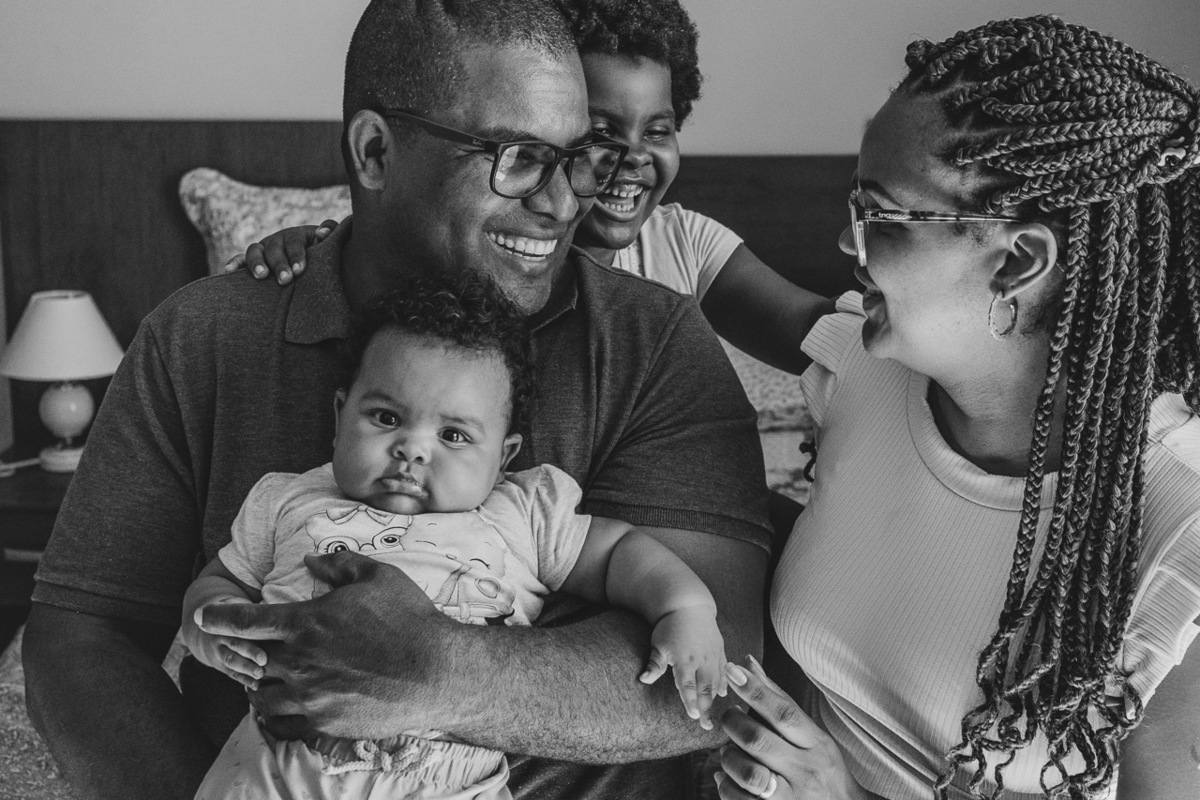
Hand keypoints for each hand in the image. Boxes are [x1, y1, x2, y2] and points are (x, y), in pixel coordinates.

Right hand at [186, 600, 266, 689]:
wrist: (205, 628)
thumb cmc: (238, 613)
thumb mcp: (240, 606)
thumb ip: (257, 610)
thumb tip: (277, 612)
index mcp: (229, 619)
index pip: (239, 626)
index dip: (250, 634)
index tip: (263, 644)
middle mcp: (222, 635)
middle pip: (236, 644)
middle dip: (249, 653)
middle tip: (264, 661)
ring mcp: (219, 651)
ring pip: (231, 661)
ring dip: (246, 669)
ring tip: (260, 675)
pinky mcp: (220, 664)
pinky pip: (231, 672)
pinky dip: (243, 679)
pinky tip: (256, 686)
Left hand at [196, 550, 455, 739]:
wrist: (436, 672)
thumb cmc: (409, 619)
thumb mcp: (378, 576)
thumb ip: (339, 565)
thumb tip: (311, 561)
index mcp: (306, 622)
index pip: (247, 621)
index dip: (221, 617)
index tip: (203, 617)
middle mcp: (298, 662)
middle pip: (252, 662)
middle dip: (250, 657)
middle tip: (258, 654)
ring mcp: (309, 697)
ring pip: (262, 697)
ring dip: (262, 687)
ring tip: (272, 683)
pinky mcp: (323, 723)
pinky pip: (283, 726)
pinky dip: (278, 717)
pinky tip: (287, 710)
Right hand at [222, 219, 337, 283]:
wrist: (313, 257)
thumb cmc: (322, 252)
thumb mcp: (328, 242)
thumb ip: (330, 232)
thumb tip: (322, 234)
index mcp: (296, 236)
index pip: (295, 243)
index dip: (296, 256)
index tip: (300, 271)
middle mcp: (277, 240)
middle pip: (274, 249)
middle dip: (279, 264)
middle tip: (286, 280)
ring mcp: (264, 249)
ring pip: (255, 251)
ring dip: (256, 263)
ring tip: (261, 276)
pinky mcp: (253, 260)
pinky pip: (240, 259)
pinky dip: (234, 263)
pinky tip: (228, 271)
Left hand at [639, 605, 726, 730]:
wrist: (688, 604)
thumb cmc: (669, 626)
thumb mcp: (659, 644)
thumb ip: (654, 664)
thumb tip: (642, 679)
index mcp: (684, 659)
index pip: (687, 685)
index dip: (690, 701)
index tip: (692, 716)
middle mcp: (701, 659)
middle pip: (705, 688)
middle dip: (706, 708)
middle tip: (706, 726)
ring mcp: (713, 655)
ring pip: (716, 681)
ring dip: (714, 700)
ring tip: (713, 717)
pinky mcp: (720, 650)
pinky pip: (725, 670)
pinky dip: (725, 682)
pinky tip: (723, 693)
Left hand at [716, 656, 872, 799]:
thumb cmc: (821, 770)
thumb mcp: (811, 736)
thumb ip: (778, 701)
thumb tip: (748, 662)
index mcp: (816, 744)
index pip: (784, 713)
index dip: (755, 690)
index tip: (732, 670)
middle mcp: (807, 770)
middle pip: (759, 740)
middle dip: (733, 724)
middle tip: (728, 718)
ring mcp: (793, 798)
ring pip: (748, 773)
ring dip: (728, 758)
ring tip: (726, 752)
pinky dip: (724, 786)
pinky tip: (724, 778)